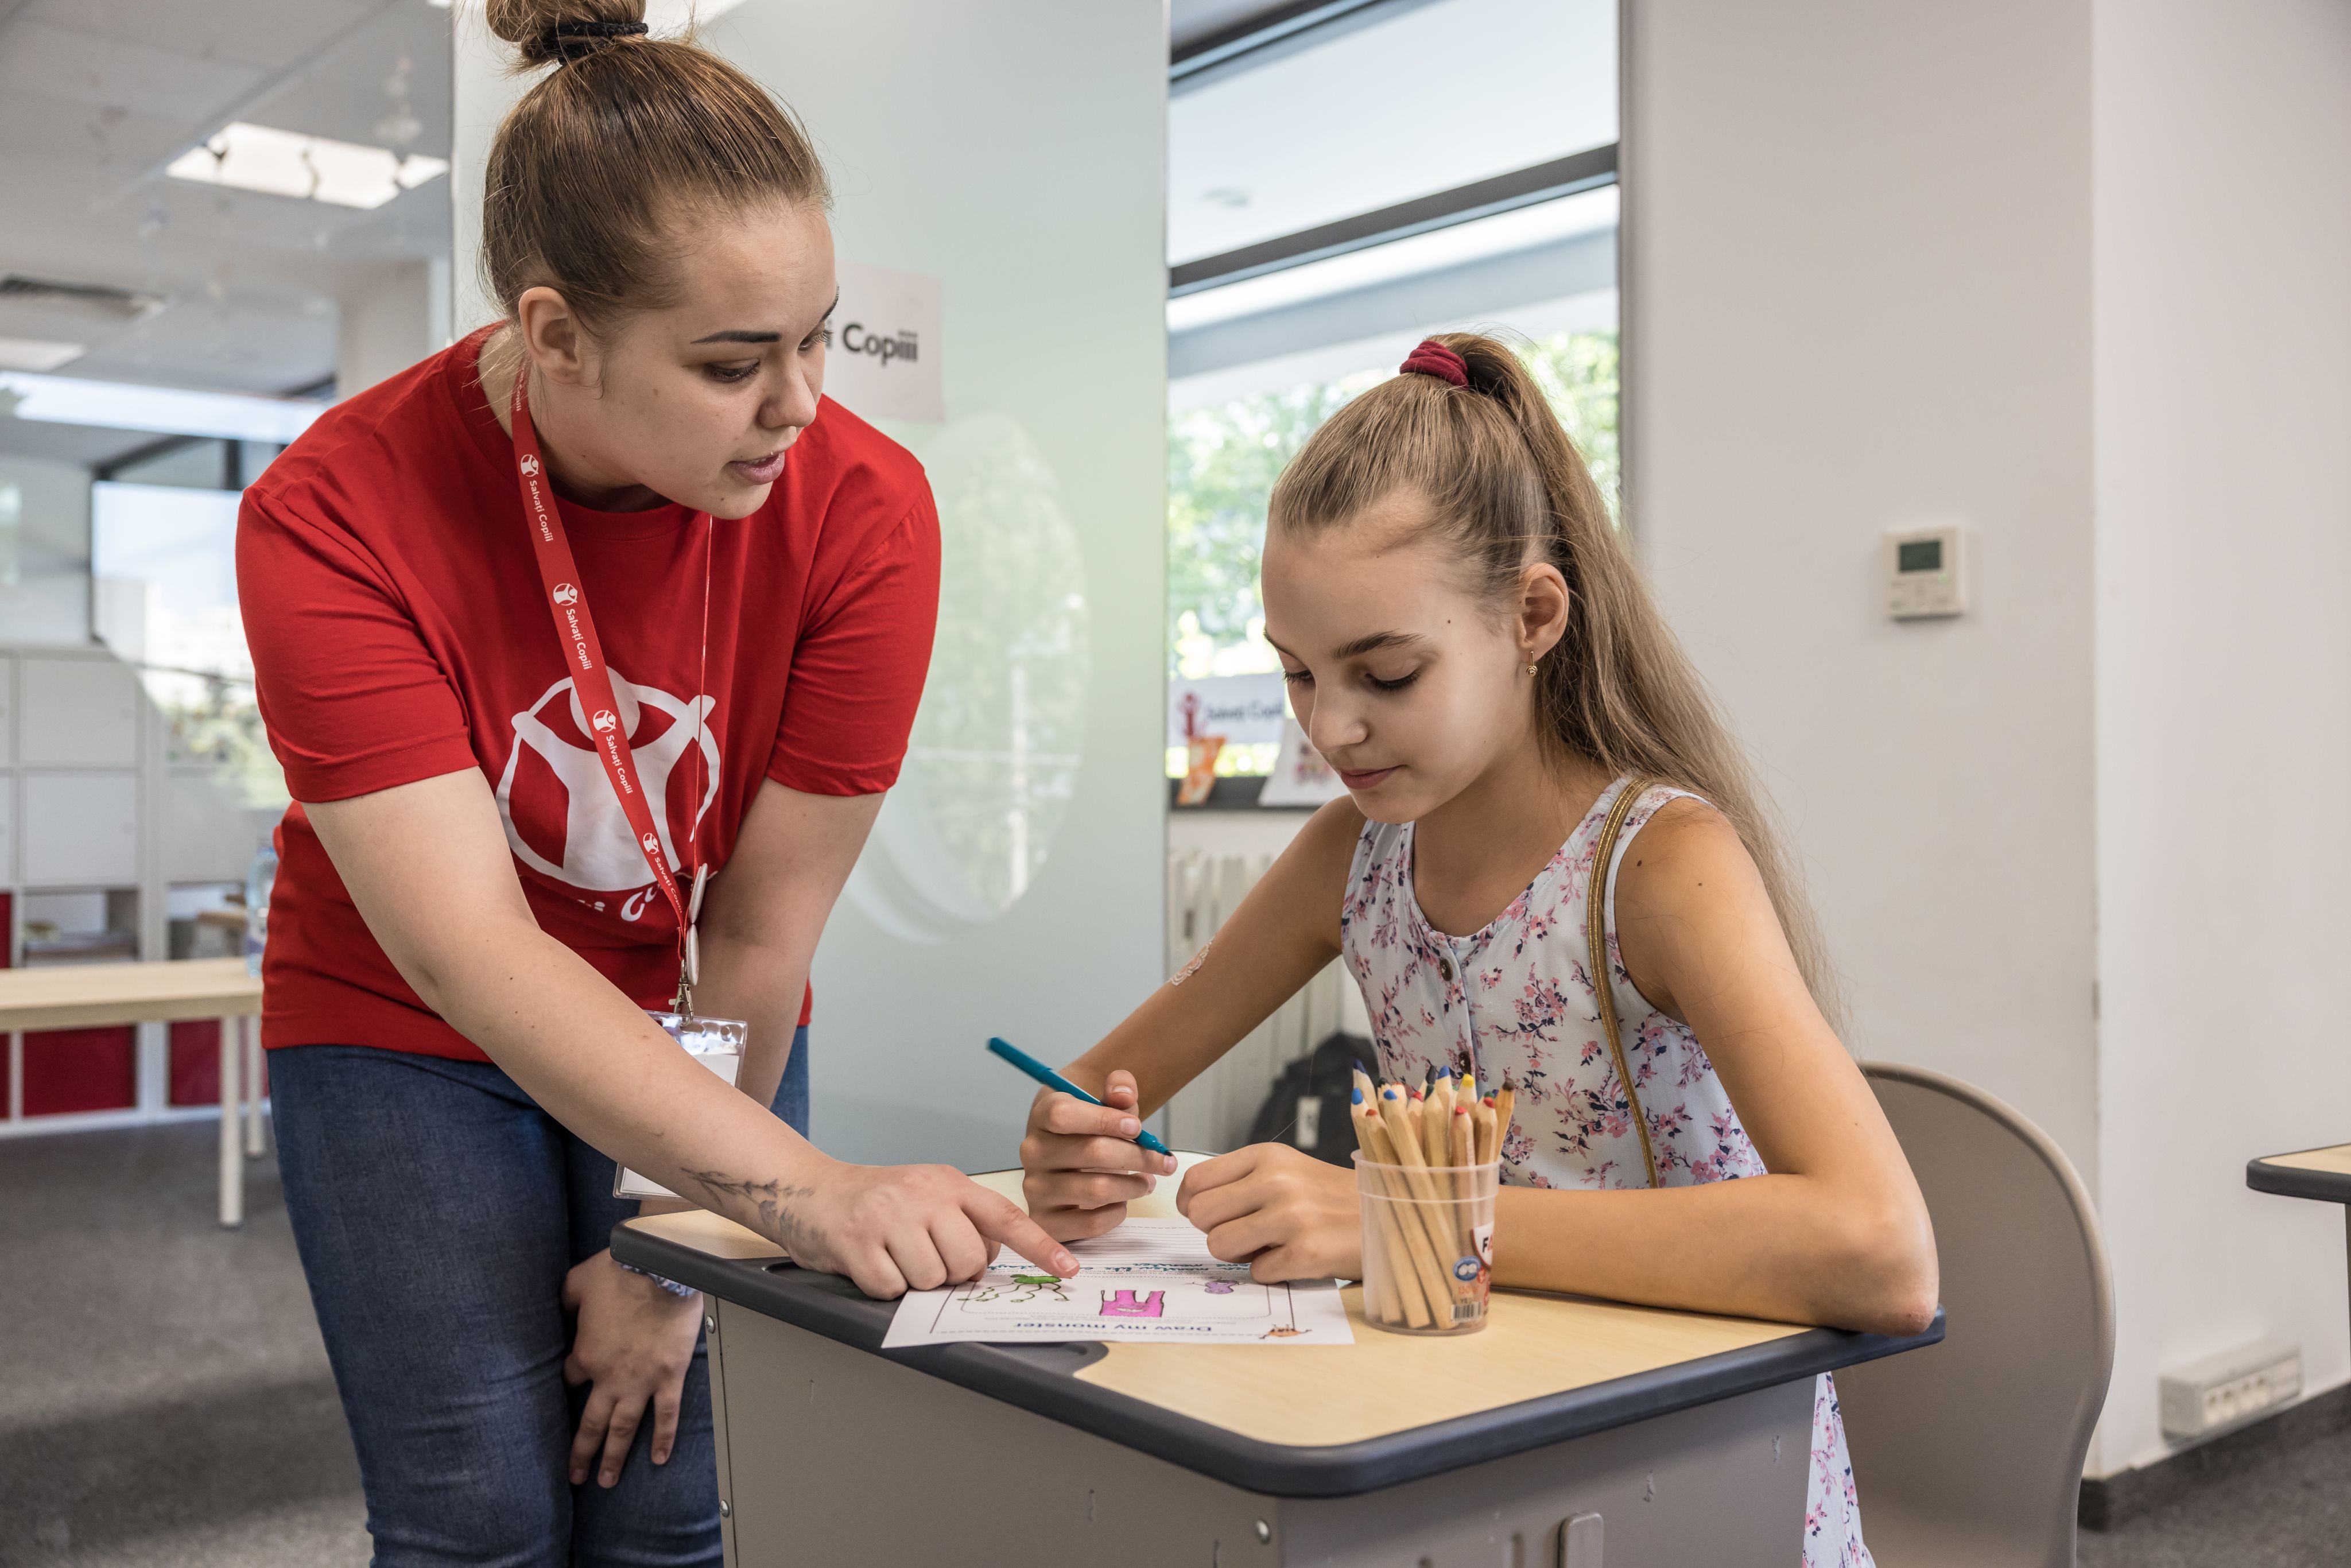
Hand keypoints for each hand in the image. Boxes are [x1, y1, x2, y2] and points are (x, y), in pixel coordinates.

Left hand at [562, 1251, 704, 1488]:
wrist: (663, 1268)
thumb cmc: (620, 1272)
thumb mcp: (577, 1282)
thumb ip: (565, 1300)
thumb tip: (559, 1306)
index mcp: (586, 1354)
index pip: (570, 1378)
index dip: (567, 1383)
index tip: (569, 1387)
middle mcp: (610, 1377)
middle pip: (591, 1422)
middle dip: (581, 1451)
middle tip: (575, 1476)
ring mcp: (642, 1381)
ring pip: (624, 1428)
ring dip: (614, 1456)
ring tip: (607, 1480)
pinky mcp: (669, 1376)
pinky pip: (667, 1414)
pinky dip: (663, 1438)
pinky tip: (659, 1459)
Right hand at [786, 1160, 1079, 1298]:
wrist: (811, 1190)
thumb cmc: (876, 1201)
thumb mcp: (927, 1196)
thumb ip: (962, 1221)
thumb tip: (987, 1265)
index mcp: (948, 1183)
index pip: (1005, 1217)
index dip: (1040, 1246)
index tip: (1067, 1271)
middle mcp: (923, 1195)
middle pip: (968, 1260)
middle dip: (953, 1273)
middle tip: (926, 1259)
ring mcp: (889, 1217)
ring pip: (932, 1279)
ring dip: (915, 1281)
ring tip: (895, 1256)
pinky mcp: (858, 1243)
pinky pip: (891, 1290)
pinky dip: (882, 1287)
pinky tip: (871, 1263)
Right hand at [1019, 1070, 1178, 1242]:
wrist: (1070, 1161)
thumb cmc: (1091, 1130)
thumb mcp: (1105, 1102)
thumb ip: (1119, 1088)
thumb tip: (1124, 1094)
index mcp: (1043, 1116)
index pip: (1063, 1114)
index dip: (1105, 1119)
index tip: (1136, 1127)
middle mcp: (1033, 1152)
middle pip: (1092, 1152)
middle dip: (1137, 1156)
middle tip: (1162, 1161)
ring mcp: (1035, 1189)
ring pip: (1096, 1190)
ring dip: (1132, 1186)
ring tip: (1147, 1182)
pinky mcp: (1046, 1221)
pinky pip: (1090, 1223)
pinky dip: (1116, 1213)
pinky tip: (1122, 1202)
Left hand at [1175, 1142, 1359, 1281]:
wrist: (1390, 1216)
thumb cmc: (1331, 1198)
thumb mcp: (1287, 1170)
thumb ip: (1241, 1181)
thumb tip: (1191, 1206)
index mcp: (1267, 1156)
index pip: (1196, 1180)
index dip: (1192, 1204)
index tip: (1208, 1215)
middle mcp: (1276, 1181)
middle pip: (1200, 1215)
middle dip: (1216, 1230)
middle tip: (1246, 1232)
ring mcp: (1291, 1217)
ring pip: (1219, 1246)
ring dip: (1241, 1254)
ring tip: (1271, 1244)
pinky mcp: (1305, 1253)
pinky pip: (1256, 1273)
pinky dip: (1273, 1271)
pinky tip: (1297, 1257)